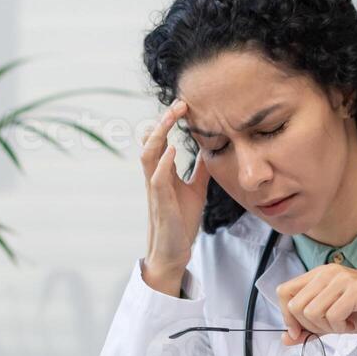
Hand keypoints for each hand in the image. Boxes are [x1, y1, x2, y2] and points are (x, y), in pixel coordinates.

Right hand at [140, 99, 210, 278]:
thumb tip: (209, 150)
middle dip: (162, 121)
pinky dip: (163, 163)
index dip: (168, 122)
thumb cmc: (181, 221)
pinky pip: (157, 179)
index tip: (184, 105)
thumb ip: (199, 170)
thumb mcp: (196, 189)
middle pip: (150, 142)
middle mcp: (155, 177)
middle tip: (178, 104)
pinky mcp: (161, 204)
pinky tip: (173, 149)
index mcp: (162, 173)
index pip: (161, 140)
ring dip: (158, 135)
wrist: (174, 252)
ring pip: (148, 156)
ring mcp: (156, 190)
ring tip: (171, 118)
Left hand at [273, 265, 356, 344]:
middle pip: (295, 307)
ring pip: (312, 312)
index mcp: (319, 274)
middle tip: (332, 327)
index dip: (287, 317)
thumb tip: (285, 340)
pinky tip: (354, 322)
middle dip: (311, 327)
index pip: (283, 293)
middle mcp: (328, 272)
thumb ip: (309, 328)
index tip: (301, 332)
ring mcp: (343, 279)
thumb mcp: (333, 321)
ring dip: (328, 327)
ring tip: (345, 323)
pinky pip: (333, 316)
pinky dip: (342, 327)